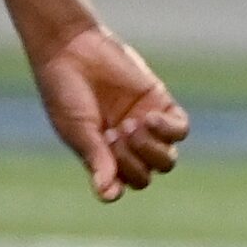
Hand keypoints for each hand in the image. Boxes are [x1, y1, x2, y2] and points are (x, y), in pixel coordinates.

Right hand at [30, 23, 190, 201]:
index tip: (105, 167)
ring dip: (152, 149)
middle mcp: (127, 144)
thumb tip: (110, 196)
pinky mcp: (159, 102)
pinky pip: (180, 129)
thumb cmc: (66, 92)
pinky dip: (169, 130)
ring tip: (130, 126)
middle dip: (135, 163)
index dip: (119, 182)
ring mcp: (145, 124)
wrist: (72, 50)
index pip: (125, 185)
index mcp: (103, 156)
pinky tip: (149, 118)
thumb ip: (97, 160)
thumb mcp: (79, 130)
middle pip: (149, 173)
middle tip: (113, 136)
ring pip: (167, 157)